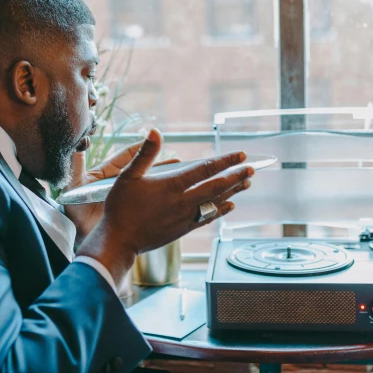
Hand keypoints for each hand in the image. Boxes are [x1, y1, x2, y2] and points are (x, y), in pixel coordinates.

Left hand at [63, 141, 178, 242]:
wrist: (75, 233)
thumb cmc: (72, 208)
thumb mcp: (74, 183)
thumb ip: (77, 162)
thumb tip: (81, 139)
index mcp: (107, 173)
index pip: (126, 157)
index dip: (140, 148)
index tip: (154, 139)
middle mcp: (118, 185)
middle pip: (142, 172)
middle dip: (160, 166)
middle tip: (178, 161)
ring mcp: (126, 200)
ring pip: (148, 188)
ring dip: (164, 183)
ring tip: (182, 177)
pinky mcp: (131, 214)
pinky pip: (148, 206)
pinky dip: (161, 202)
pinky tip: (175, 200)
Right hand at [76, 129, 253, 282]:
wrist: (120, 240)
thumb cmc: (121, 208)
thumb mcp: (128, 176)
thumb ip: (145, 154)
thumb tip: (155, 131)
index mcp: (172, 185)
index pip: (205, 169)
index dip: (225, 161)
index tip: (240, 154)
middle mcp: (183, 201)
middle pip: (217, 186)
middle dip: (236, 176)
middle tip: (252, 168)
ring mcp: (185, 217)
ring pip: (216, 202)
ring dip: (233, 191)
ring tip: (247, 183)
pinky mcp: (183, 229)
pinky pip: (208, 218)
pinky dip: (222, 210)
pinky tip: (230, 206)